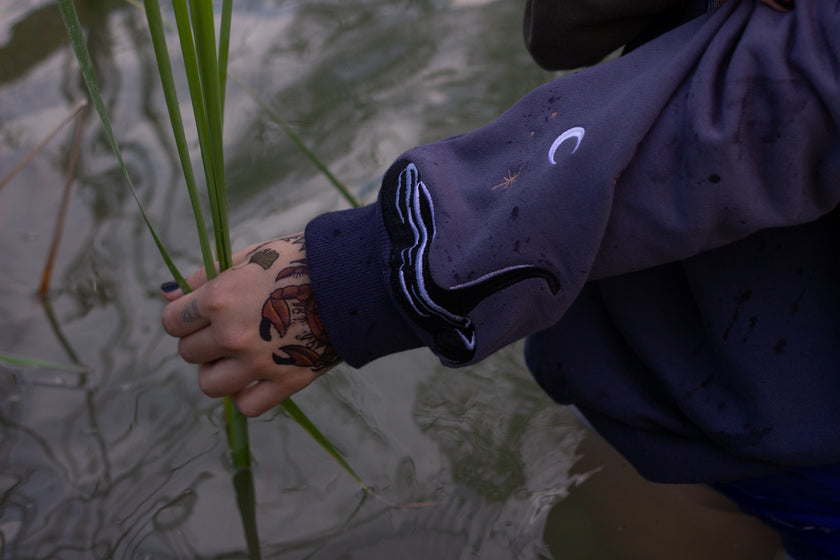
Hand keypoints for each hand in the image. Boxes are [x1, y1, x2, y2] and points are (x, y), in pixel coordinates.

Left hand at [160, 233, 339, 416]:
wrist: (353, 282)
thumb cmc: (298, 262)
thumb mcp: (248, 258)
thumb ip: (204, 278)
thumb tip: (167, 293)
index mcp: (219, 300)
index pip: (172, 322)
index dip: (184, 316)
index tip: (200, 313)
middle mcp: (232, 335)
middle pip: (189, 353)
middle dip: (202, 341)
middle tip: (228, 328)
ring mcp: (259, 363)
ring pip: (210, 385)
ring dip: (218, 371)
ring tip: (239, 356)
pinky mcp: (286, 382)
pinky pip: (247, 405)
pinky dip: (246, 394)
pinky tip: (256, 376)